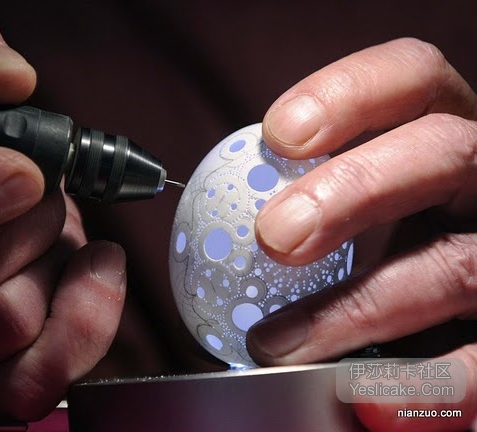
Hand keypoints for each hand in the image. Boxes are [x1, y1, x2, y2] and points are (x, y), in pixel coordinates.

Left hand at [247, 38, 476, 430]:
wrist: (445, 329)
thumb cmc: (382, 254)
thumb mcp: (354, 213)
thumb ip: (305, 206)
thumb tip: (218, 233)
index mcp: (440, 139)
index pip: (413, 81)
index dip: (348, 95)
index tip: (278, 135)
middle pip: (443, 152)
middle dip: (355, 187)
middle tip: (276, 236)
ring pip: (456, 265)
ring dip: (359, 306)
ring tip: (279, 343)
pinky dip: (426, 381)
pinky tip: (361, 394)